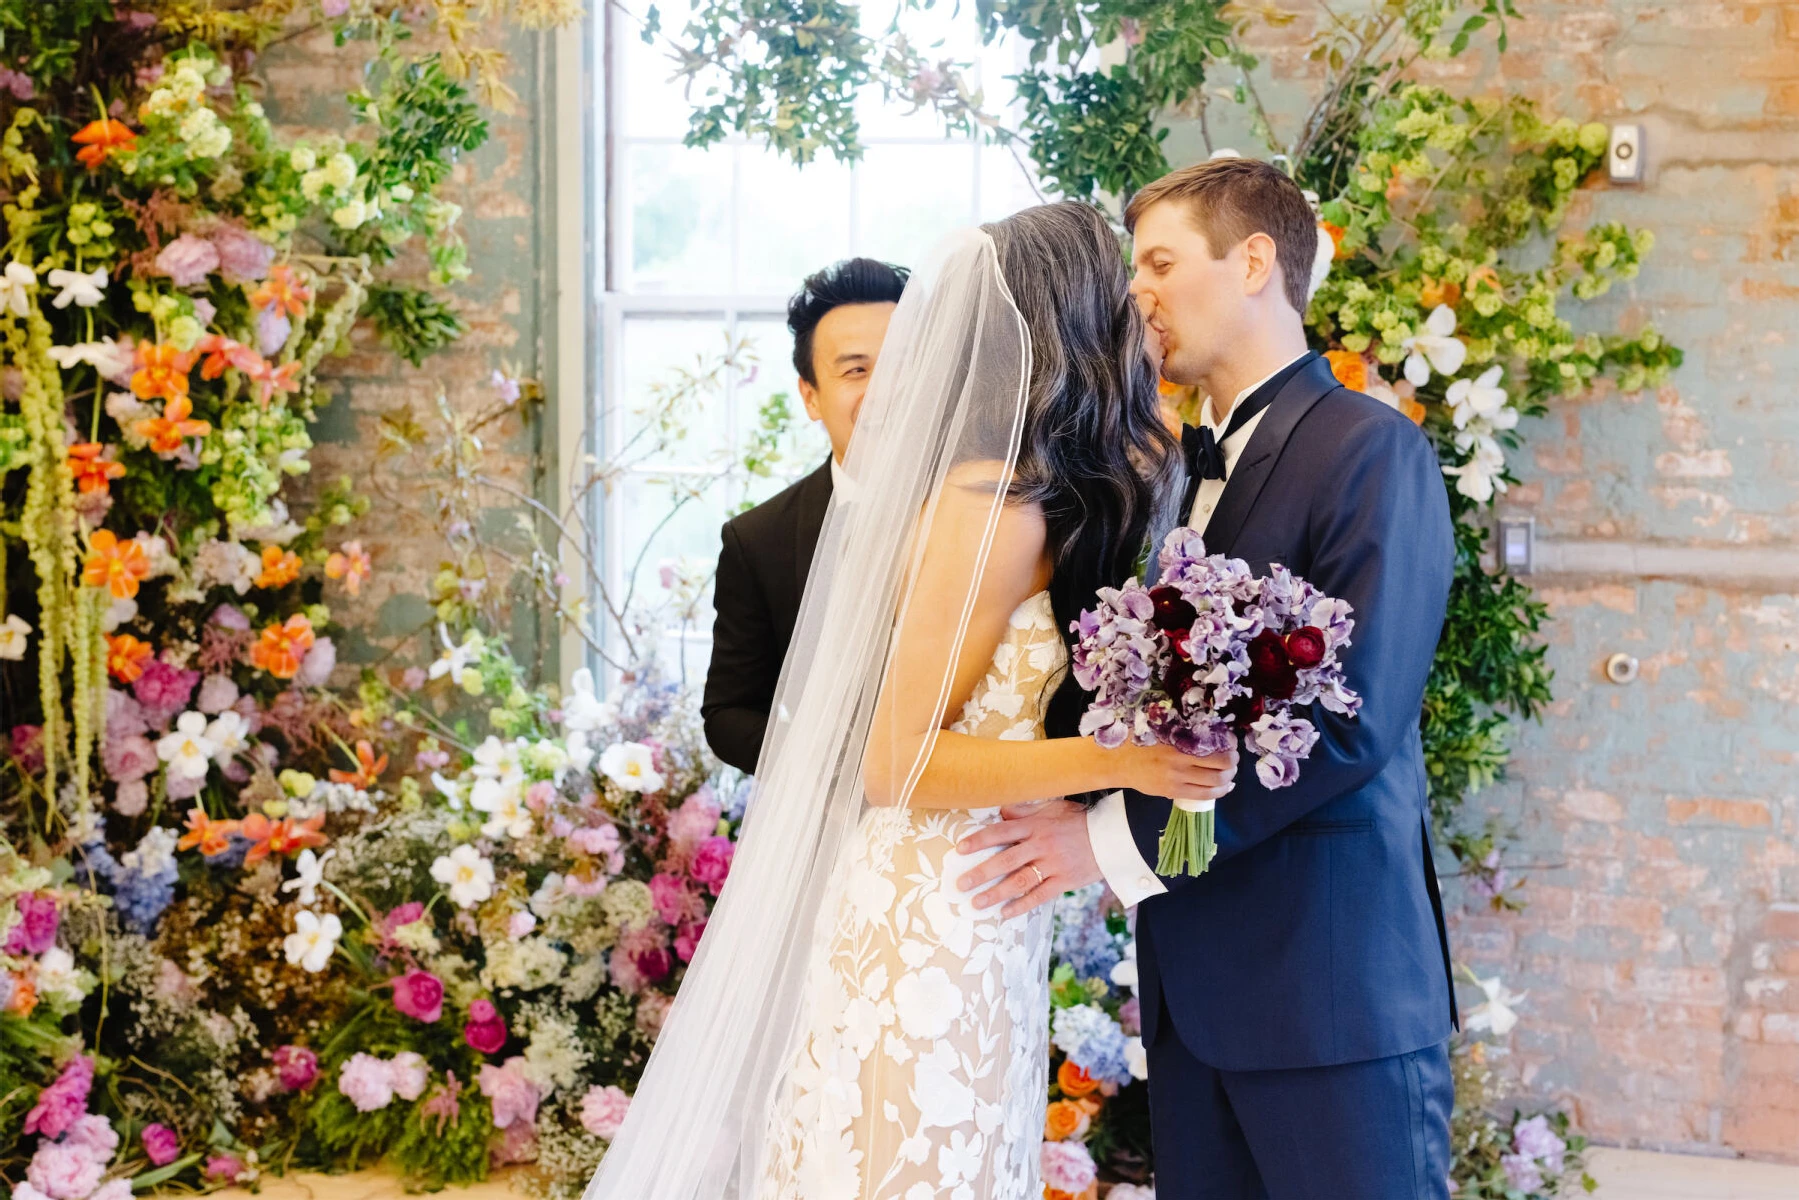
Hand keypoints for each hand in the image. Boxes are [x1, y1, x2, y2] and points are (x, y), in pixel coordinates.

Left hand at [954, 799, 1101, 918]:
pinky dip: (1022, 905)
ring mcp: (1053, 865)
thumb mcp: (1054, 807)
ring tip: (976, 903)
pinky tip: (1005, 914)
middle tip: (960, 883)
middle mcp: (1042, 845)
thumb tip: (999, 809)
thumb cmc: (1079, 820)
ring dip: (996, 893)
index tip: (960, 849)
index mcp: (1036, 825)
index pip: (1002, 831)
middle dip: (981, 872)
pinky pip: (1040, 896)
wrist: (1113, 837)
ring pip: (1019, 880)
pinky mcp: (1065, 881)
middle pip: (1006, 859)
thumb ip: (1026, 810)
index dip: (980, 840)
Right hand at [1104, 739, 1237, 803]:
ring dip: (1228, 777)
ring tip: (1229, 772)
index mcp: (1178, 741)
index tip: (1231, 741)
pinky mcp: (1173, 792)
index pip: (1216, 746)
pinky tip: (1224, 787)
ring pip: (1216, 782)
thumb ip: (1182, 730)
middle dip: (1233, 762)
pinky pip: (1204, 795)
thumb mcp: (1160, 727)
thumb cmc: (1139, 740)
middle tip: (1233, 758)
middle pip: (1222, 765)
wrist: (1117, 761)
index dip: (1230, 744)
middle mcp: (1181, 761)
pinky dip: (1219, 792)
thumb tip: (1209, 730)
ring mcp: (1177, 779)